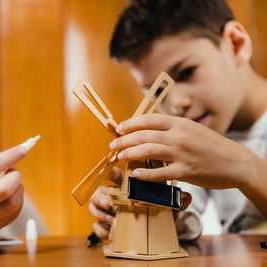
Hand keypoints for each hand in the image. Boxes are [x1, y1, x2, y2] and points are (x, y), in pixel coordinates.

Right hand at [0, 146, 26, 244]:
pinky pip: (12, 215)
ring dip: (19, 190)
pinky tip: (11, 196)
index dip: (9, 157)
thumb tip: (13, 160)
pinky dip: (17, 202)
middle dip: (16, 176)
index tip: (22, 149)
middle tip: (13, 171)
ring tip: (12, 184)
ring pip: (13, 205)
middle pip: (5, 190)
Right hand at [89, 166, 191, 238]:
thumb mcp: (165, 203)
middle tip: (109, 203)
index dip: (108, 174)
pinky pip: (96, 226)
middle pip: (99, 191)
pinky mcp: (107, 226)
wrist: (156, 230)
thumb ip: (174, 198)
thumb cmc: (157, 211)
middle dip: (100, 197)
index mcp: (125, 186)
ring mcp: (109, 211)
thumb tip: (188, 198)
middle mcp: (114, 197)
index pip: (113, 176)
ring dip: (100, 212)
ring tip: (112, 218)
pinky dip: (101, 228)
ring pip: (94, 207)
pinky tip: (109, 230)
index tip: (109, 173)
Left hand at [110, 113, 255, 189]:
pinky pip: (161, 172)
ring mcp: (182, 153)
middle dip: (124, 140)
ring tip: (119, 156)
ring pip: (149, 151)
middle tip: (113, 145)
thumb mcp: (192, 129)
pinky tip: (135, 174)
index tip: (119, 128)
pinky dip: (146, 174)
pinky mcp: (186, 171)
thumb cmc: (211, 146)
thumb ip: (171, 129)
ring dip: (130, 153)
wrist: (236, 162)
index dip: (130, 123)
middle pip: (144, 135)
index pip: (149, 119)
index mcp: (180, 123)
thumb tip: (147, 130)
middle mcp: (179, 136)